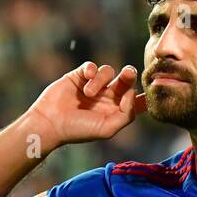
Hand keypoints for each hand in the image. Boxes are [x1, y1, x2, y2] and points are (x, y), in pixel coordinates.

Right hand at [23, 61, 146, 154]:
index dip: (144, 94)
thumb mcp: (107, 129)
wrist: (51, 123)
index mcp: (117, 111)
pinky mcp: (80, 76)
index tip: (146, 91)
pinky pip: (92, 66)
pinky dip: (92, 71)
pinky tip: (87, 79)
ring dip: (101, 80)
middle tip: (127, 73)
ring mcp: (94, 85)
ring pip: (108, 72)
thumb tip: (133, 92)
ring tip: (88, 93)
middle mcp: (108, 97)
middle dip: (129, 75)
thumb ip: (126, 114)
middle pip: (126, 80)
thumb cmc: (79, 130)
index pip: (137, 100)